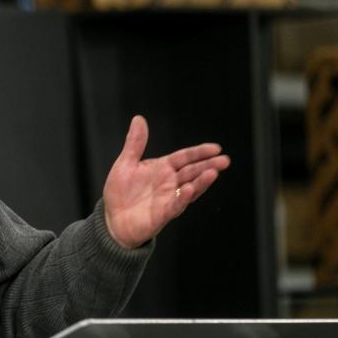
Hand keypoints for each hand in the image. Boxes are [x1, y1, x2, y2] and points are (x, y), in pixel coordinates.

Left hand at [103, 115, 229, 248]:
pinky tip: (189, 189)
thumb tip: (138, 119)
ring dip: (201, 181)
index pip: (185, 157)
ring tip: (213, 173)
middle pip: (192, 172)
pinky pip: (175, 205)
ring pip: (190, 189)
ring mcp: (169, 199)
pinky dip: (183, 198)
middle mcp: (170, 183)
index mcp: (163, 168)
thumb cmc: (121, 192)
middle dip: (208, 166)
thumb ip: (135, 143)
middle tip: (224, 160)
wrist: (113, 218)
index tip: (216, 148)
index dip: (199, 152)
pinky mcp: (162, 214)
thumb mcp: (125, 163)